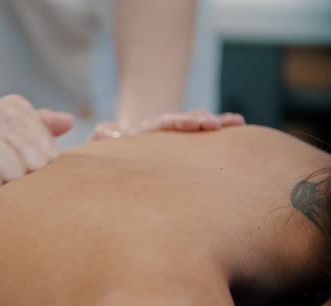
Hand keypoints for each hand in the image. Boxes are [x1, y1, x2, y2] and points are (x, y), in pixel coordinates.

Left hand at [90, 110, 244, 139]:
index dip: (180, 123)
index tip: (197, 125)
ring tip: (237, 122)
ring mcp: (174, 136)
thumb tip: (111, 129)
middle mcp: (163, 129)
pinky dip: (220, 129)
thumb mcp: (101, 142)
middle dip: (201, 120)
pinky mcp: (183, 145)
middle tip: (217, 126)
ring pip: (197, 124)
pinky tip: (239, 125)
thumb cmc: (109, 150)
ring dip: (216, 122)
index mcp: (145, 131)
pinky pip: (203, 136)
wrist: (116, 148)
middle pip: (185, 121)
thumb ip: (103, 134)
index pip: (164, 124)